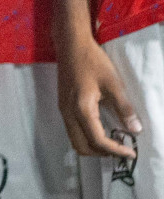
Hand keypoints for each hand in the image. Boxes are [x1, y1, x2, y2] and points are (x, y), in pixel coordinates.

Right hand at [56, 36, 141, 157]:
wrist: (71, 45)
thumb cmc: (93, 62)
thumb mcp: (113, 83)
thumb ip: (124, 108)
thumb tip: (135, 130)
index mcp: (81, 109)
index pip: (98, 140)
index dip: (115, 150)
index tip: (131, 153)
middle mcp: (68, 113)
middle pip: (81, 146)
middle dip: (102, 153)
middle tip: (121, 149)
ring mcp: (63, 109)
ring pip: (75, 139)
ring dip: (93, 146)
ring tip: (112, 141)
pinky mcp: (63, 104)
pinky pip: (73, 130)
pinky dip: (86, 136)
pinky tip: (101, 128)